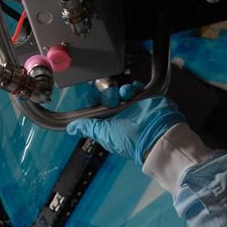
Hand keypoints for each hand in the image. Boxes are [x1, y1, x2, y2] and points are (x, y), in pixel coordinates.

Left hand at [67, 87, 184, 165]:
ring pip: (119, 90)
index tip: (92, 98)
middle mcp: (119, 114)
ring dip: (119, 90)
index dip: (93, 100)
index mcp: (109, 123)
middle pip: (107, 96)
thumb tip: (71, 128)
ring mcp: (132, 106)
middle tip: (111, 100)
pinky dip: (132, 87)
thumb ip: (88, 128)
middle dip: (106, 95)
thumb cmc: (131, 139)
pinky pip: (135, 87)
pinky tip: (132, 92)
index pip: (95, 107)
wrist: (156, 134)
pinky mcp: (144, 98)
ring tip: (123, 96)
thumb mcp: (104, 133)